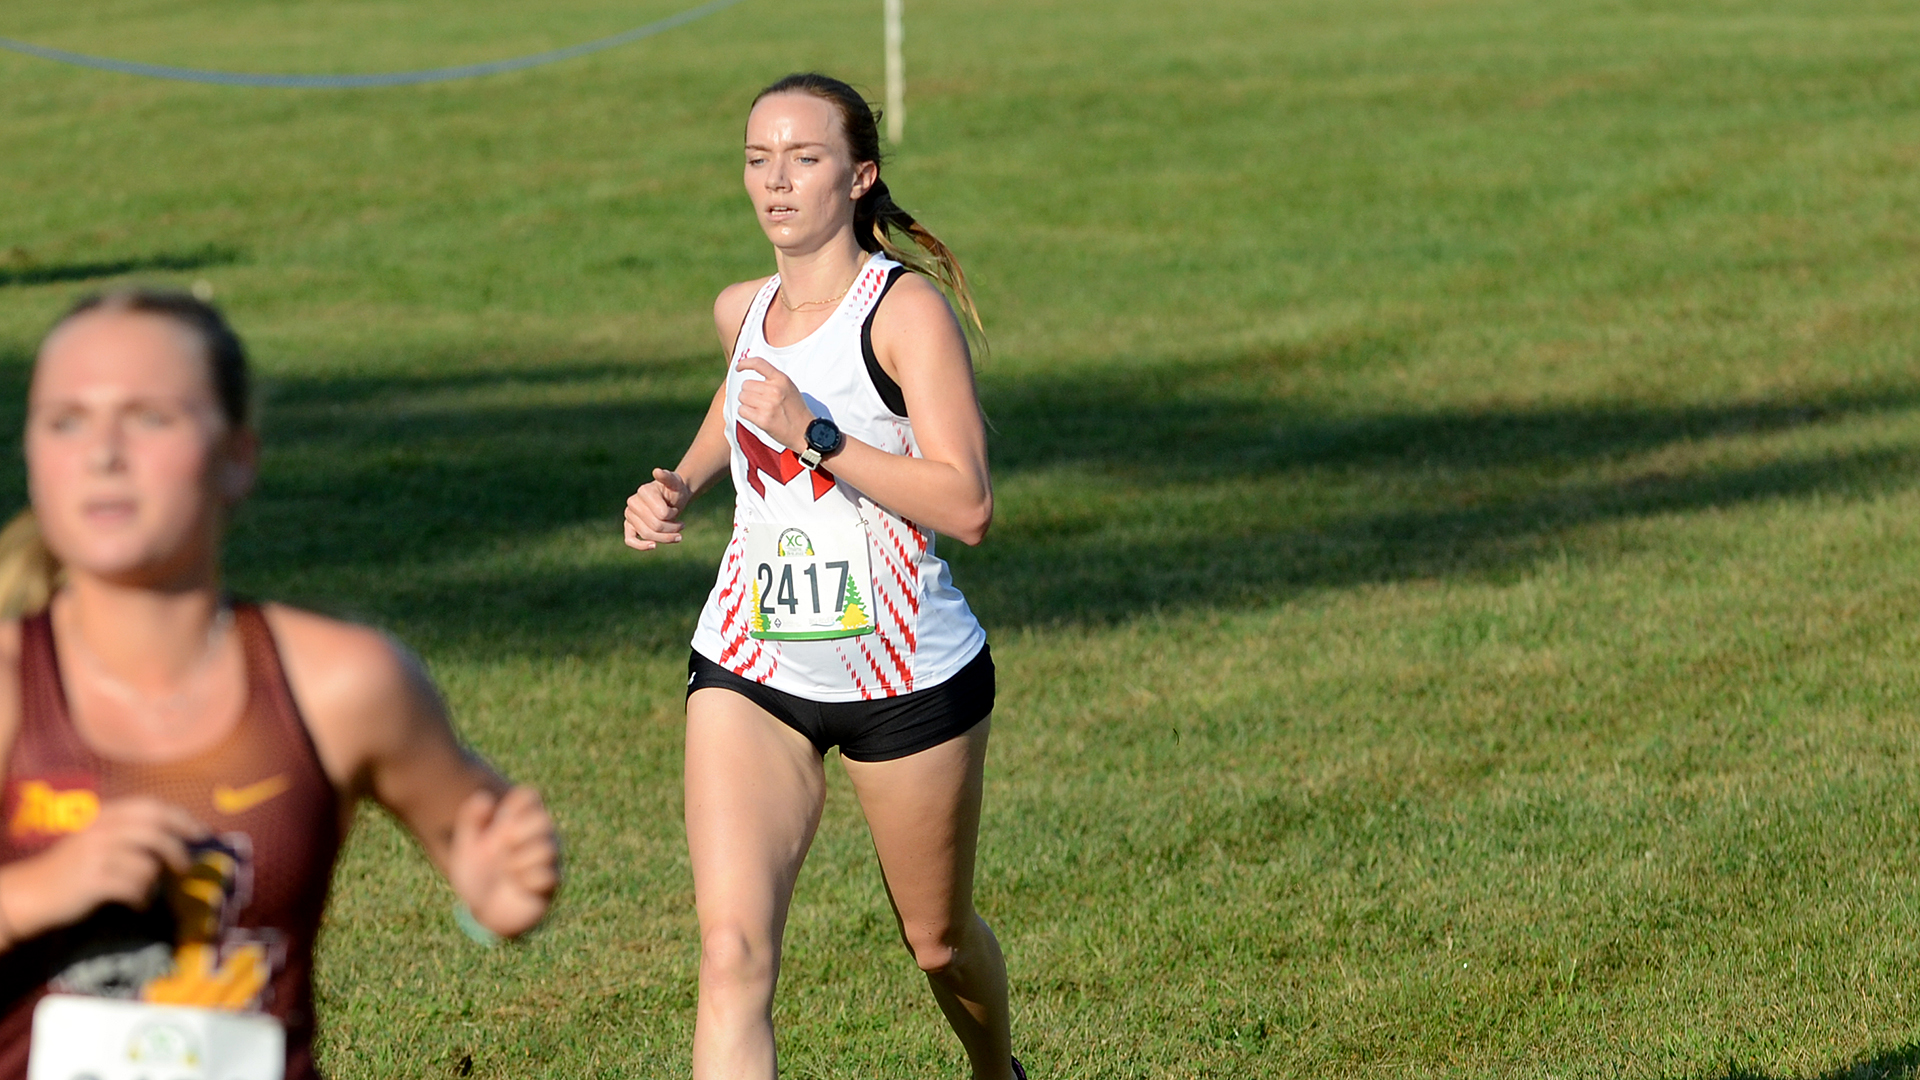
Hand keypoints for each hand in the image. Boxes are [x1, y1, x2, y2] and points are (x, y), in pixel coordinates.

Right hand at [2, 797, 205, 938]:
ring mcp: (96, 855)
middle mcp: (101, 830)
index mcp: (104, 816)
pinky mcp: (93, 882)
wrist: (30, 893)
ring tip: (150, 889)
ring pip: (147, 863)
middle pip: (156, 831)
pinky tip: (138, 904)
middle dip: (179, 849)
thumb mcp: (96, 840)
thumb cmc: (70, 868)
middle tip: (186, 867)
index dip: (181, 818)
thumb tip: (178, 838)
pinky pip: (134, 887)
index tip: (200, 832)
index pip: (151, 806)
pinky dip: (142, 898)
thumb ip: (129, 833)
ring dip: (155, 880)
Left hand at [447, 786, 558, 938]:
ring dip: (521, 858)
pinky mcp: (549, 885)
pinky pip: (550, 876)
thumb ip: (470, 819)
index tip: (498, 820)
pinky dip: (529, 878)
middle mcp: (537, 837)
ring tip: (507, 869)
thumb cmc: (478, 872)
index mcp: (519, 821)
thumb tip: (484, 798)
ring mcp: (546, 861)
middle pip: (542, 820)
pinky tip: (516, 883)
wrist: (483, 908)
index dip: (514, 803)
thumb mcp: (466, 845)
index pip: (529, 796)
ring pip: (547, 848)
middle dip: (518, 832)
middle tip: (502, 844)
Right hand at [625, 468, 693, 550]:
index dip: (672, 515)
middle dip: (671, 529)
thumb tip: (657, 471)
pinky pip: (629, 540)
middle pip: (654, 527)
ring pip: (647, 535)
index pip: (662, 514)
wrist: (672, 498)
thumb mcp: (676, 483)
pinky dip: (640, 545)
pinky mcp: (629, 526)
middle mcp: (633, 502)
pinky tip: (653, 546)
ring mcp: (630, 515)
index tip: (674, 509)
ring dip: (665, 538)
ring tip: (677, 535)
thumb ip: (668, 477)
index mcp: (643, 491)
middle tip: (682, 525)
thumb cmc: (675, 490)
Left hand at [734, 355, 814, 450]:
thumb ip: (773, 379)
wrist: (805, 431)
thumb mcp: (789, 387)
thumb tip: (751, 370)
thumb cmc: (796, 409)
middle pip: (746, 384)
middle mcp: (775, 390)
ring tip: (760, 409)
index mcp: (781, 379)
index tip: (738, 367)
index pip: (758, 363)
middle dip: (749, 392)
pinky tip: (757, 416)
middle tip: (761, 401)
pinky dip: (746, 413)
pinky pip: (742, 410)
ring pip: (742, 397)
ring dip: (747, 403)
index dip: (745, 363)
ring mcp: (768, 405)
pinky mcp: (763, 419)